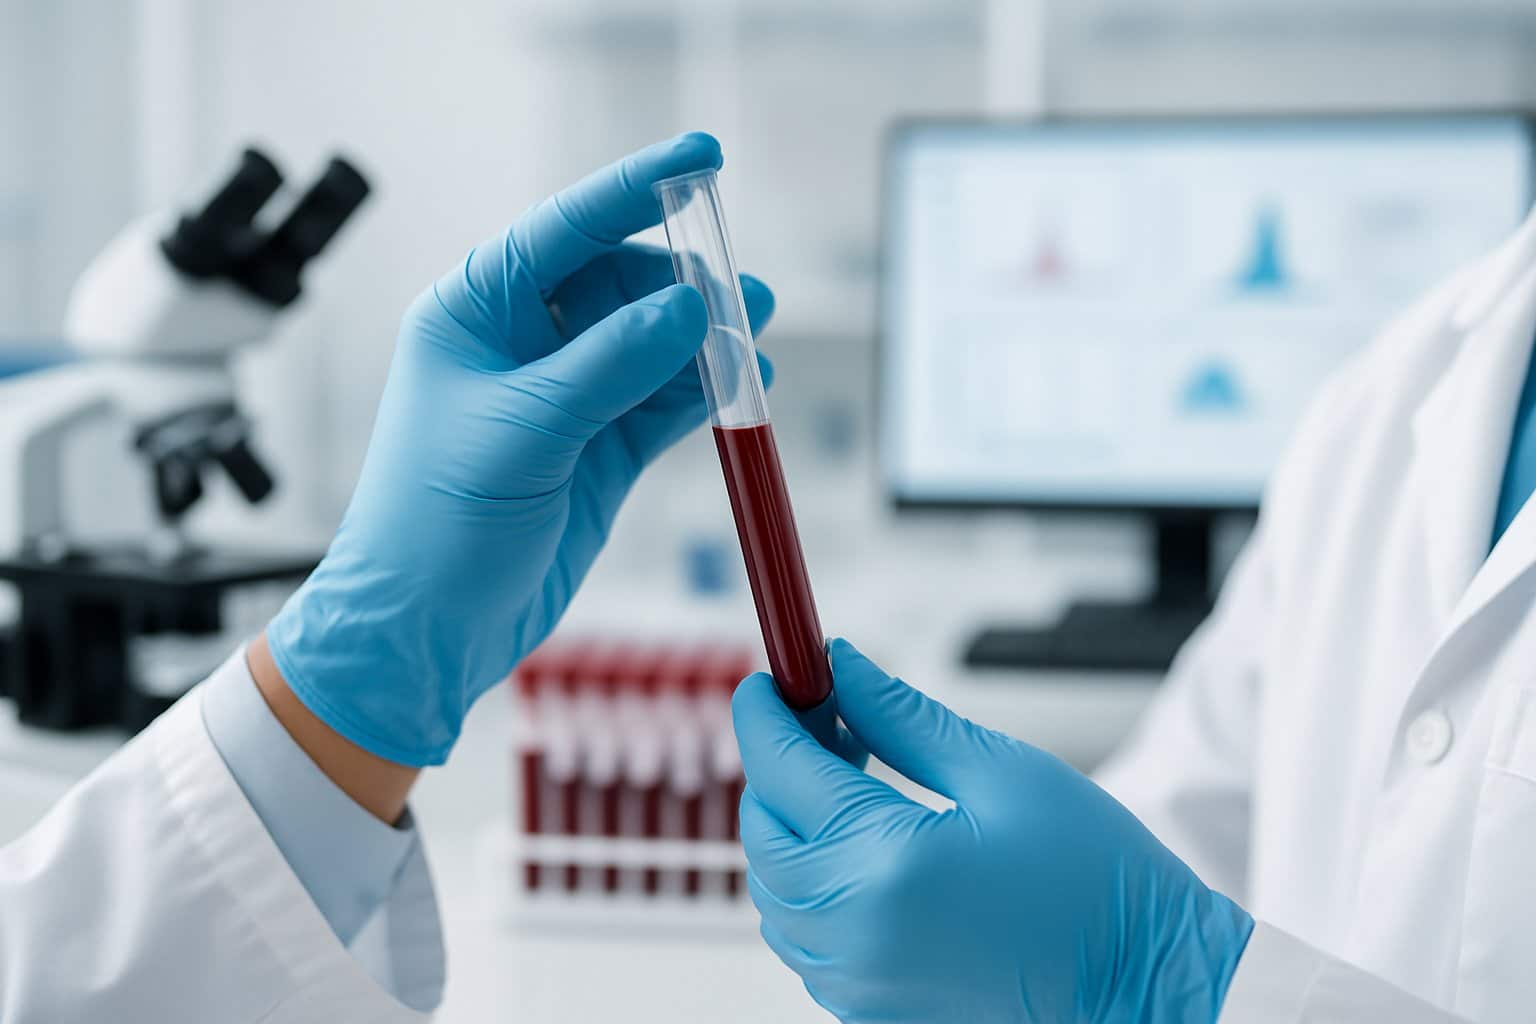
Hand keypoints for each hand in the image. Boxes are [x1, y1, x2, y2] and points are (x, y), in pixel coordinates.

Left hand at [267, 133, 773, 765]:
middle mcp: (520, 345)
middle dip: (682, 283)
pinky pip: (662, 403)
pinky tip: (744, 384)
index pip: (565, 229)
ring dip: (703, 340)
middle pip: (619, 284)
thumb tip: (691, 307)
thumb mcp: (525, 429)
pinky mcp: (596, 450)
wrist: (425, 631)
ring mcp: (563, 398)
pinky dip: (702, 393)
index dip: (636, 191)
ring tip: (755, 333)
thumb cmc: (436, 523)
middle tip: (741, 291)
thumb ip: (611, 363)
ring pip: (650, 344)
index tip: (702, 159)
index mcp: (475, 313)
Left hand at [733, 639, 1252, 1023]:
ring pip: (774, 886)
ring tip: (853, 775)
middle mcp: (854, 932)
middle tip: (828, 718)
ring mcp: (855, 982)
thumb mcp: (1002, 771)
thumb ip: (902, 716)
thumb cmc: (1097, 882)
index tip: (772, 677)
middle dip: (779, 764)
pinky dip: (810, 880)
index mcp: (886, 865)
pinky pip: (802, 933)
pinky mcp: (868, 1008)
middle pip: (764, 829)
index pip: (783, 769)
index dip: (766, 712)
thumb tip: (841, 666)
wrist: (1148, 983)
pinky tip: (862, 842)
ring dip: (792, 823)